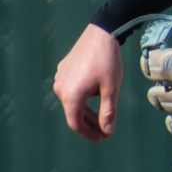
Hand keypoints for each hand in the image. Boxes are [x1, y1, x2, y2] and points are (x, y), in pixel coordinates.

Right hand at [52, 23, 124, 140]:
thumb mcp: (111, 89)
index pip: (76, 124)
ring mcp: (60, 78)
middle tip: (106, 130)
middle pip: (74, 113)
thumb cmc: (108, 62)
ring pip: (72, 101)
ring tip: (102, 117)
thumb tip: (108, 131)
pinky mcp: (63, 69)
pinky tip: (95, 97)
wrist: (102, 33)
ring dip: (86, 111)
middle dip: (90, 124)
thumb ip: (108, 112)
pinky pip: (71, 89)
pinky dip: (82, 98)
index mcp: (71, 96)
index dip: (89, 134)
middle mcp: (61, 88)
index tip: (102, 137)